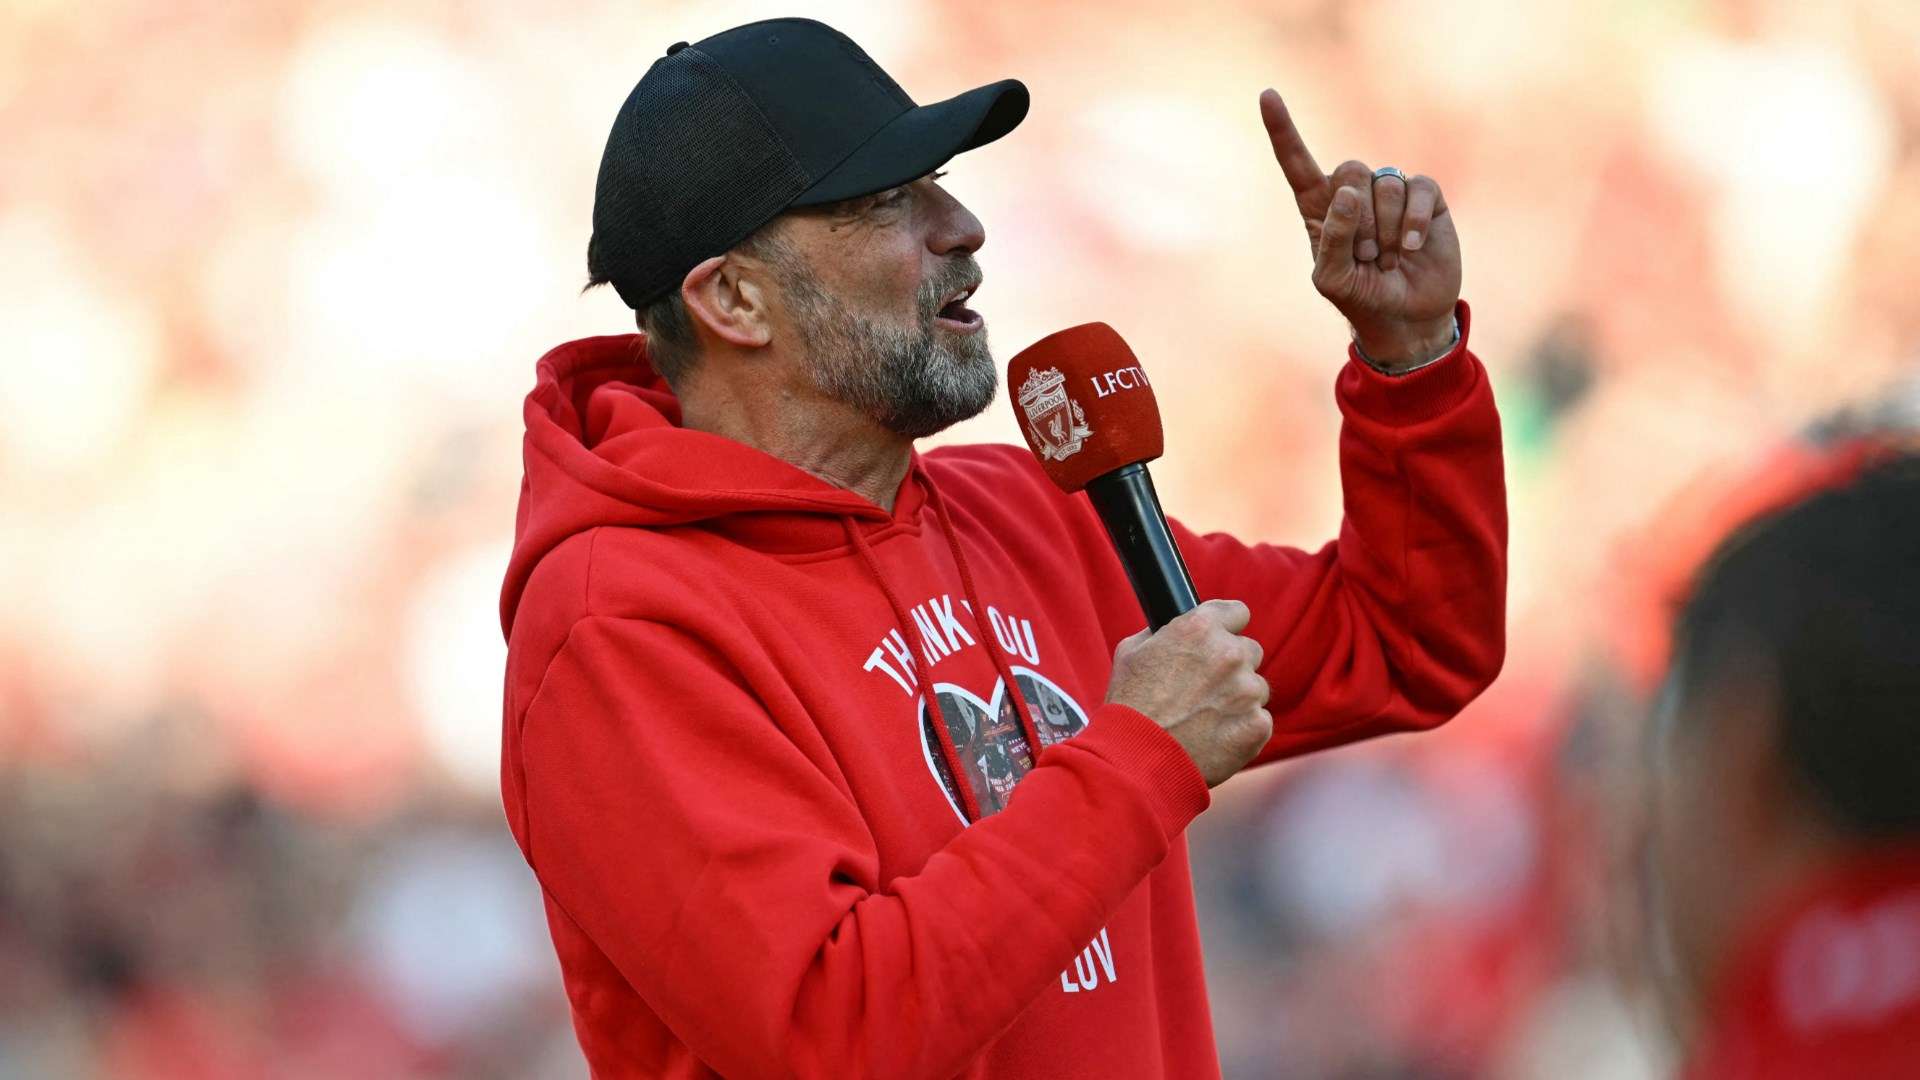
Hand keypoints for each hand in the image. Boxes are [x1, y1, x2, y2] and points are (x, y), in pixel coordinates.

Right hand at [1105, 599, 1271, 786]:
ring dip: (1238, 699)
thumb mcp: (1132, 652)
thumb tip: (1175, 630)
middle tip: (1205, 688)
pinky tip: (1214, 738)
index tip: (1220, 640)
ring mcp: (1247, 691)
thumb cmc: (1130, 706)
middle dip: (1232, 666)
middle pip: (1249, 650)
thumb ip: (1162, 633)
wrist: (1137, 760)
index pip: (1237, 612)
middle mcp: (1230, 654)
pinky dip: (1242, 729)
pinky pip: (1259, 720)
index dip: (1227, 627)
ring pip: (1256, 687)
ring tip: (1206, 719)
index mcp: (1199, 629)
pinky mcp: (1257, 725)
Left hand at [1258, 89, 1462, 369]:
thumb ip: (1333, 238)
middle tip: (1365, 256)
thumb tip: (1349, 190)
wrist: (1407, 318)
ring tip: (1387, 259)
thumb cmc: (1362, 298)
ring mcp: (1391, 192)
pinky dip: (1414, 222)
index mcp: (1320, 208)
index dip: (1283, 130)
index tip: (1267, 95)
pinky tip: (1412, 248)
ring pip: (1385, 184)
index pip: (1297, 163)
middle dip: (1358, 221)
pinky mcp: (1427, 197)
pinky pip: (1418, 190)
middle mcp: (1355, 193)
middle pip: (1350, 171)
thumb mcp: (1332, 279)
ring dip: (1386, 231)